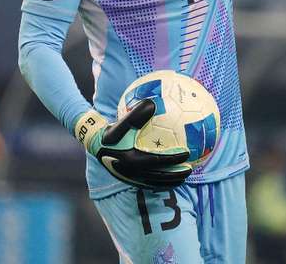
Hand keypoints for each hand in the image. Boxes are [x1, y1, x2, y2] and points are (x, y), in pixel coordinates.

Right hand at [75, 100, 191, 188]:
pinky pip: (149, 183)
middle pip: (160, 176)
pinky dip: (161, 182)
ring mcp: (131, 177)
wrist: (95, 143)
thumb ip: (137, 114)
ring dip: (170, 181)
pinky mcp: (129, 179)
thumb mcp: (123, 122)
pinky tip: (170, 178)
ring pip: (155, 182)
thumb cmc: (111, 132)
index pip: (158, 160)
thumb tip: (153, 103)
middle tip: (190, 170)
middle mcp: (133, 171)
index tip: (187, 153)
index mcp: (133, 158)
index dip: (174, 158)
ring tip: (184, 177)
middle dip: (176, 175)